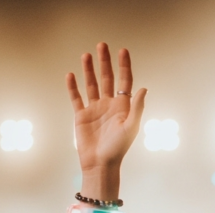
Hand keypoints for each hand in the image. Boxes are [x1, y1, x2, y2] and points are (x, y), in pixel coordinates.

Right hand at [66, 43, 146, 199]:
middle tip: (102, 45)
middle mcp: (109, 105)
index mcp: (123, 107)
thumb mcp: (130, 127)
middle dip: (105, 62)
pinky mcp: (81, 116)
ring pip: (91, 85)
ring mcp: (95, 110)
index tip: (122, 50)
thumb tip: (143, 88)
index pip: (124, 81)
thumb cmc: (118, 149)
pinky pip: (76, 98)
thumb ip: (136, 107)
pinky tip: (71, 74)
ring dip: (89, 70)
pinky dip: (73, 87)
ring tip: (86, 55)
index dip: (124, 66)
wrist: (100, 165)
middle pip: (107, 78)